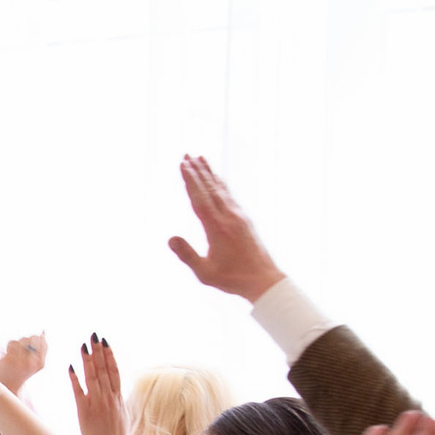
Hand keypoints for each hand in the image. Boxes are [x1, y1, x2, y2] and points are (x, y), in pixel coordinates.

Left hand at [0, 332, 47, 394]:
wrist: (6, 385)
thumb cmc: (19, 372)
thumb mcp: (33, 364)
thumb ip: (39, 350)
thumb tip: (43, 333)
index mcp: (40, 364)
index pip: (44, 343)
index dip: (38, 340)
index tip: (30, 345)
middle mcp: (33, 363)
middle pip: (34, 338)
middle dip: (27, 340)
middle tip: (21, 347)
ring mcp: (21, 361)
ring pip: (22, 340)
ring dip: (17, 343)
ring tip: (14, 353)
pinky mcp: (10, 359)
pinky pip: (12, 343)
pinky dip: (9, 346)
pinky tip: (8, 353)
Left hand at [65, 335, 134, 434]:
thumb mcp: (122, 418)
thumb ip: (118, 404)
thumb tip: (116, 394)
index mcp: (118, 399)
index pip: (114, 372)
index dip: (109, 355)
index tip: (105, 342)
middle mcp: (109, 399)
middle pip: (103, 369)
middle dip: (98, 351)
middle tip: (94, 335)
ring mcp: (98, 404)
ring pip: (93, 377)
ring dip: (88, 360)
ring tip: (84, 345)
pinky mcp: (85, 412)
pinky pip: (79, 392)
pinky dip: (75, 378)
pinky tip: (71, 366)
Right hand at [168, 156, 283, 301]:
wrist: (264, 280)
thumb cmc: (233, 279)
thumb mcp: (205, 273)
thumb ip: (187, 255)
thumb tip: (170, 238)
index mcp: (217, 228)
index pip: (200, 199)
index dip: (190, 180)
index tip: (183, 164)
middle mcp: (229, 217)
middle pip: (210, 188)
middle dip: (198, 170)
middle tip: (187, 154)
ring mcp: (239, 216)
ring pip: (221, 189)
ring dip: (210, 173)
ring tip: (201, 158)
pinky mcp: (245, 219)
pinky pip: (229, 195)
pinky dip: (220, 184)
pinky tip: (217, 180)